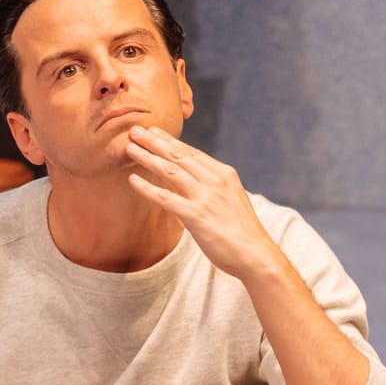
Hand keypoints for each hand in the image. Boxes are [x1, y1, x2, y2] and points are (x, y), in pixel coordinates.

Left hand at [124, 125, 275, 279]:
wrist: (255, 254)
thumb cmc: (242, 232)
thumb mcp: (231, 199)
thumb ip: (212, 188)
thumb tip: (190, 182)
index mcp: (224, 174)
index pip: (192, 152)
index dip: (170, 140)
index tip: (153, 131)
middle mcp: (215, 180)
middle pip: (179, 155)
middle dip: (154, 141)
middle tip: (135, 131)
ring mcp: (206, 197)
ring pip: (170, 171)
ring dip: (148, 157)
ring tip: (130, 148)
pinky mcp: (196, 215)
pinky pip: (165, 198)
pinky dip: (147, 188)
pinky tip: (133, 180)